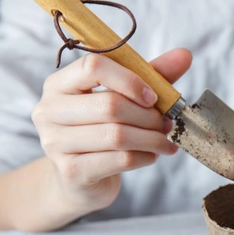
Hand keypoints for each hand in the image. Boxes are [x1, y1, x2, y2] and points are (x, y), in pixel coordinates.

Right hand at [32, 49, 191, 216]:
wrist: (79, 179)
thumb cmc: (101, 130)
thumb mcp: (124, 98)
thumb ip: (151, 76)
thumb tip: (184, 55)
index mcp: (59, 84)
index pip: (93, 66)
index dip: (130, 80)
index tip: (153, 97)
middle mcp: (49, 110)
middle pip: (109, 105)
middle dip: (147, 116)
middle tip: (167, 123)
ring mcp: (55, 143)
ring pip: (117, 135)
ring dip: (151, 138)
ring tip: (165, 141)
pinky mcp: (71, 171)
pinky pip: (119, 160)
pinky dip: (144, 157)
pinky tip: (152, 156)